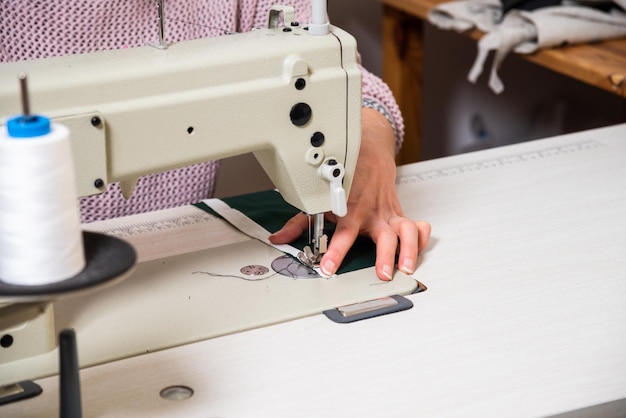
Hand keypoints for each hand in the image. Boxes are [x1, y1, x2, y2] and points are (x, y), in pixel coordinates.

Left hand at [269, 108, 430, 280]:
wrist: (368, 150)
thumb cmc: (344, 175)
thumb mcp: (319, 198)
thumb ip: (299, 222)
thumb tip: (279, 238)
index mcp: (351, 210)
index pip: (343, 234)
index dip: (336, 252)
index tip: (328, 267)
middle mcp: (373, 213)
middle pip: (383, 235)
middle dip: (385, 255)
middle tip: (382, 274)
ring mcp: (389, 214)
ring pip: (406, 231)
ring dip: (408, 249)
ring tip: (407, 268)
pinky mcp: (400, 214)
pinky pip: (418, 225)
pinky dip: (421, 238)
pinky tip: (418, 251)